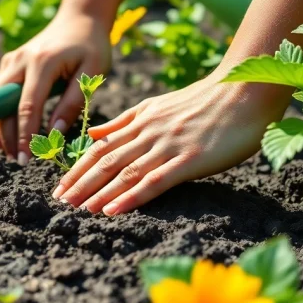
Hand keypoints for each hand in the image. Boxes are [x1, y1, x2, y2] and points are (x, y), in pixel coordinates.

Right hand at [0, 10, 112, 163]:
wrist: (80, 18)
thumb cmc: (91, 46)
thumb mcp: (92, 72)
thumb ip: (73, 103)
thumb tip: (54, 134)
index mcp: (42, 62)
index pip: (27, 106)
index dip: (24, 135)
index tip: (25, 159)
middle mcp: (20, 60)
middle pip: (2, 105)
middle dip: (5, 135)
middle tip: (14, 161)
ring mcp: (11, 60)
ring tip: (7, 152)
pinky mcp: (8, 63)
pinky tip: (5, 135)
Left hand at [51, 71, 292, 214]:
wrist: (244, 91)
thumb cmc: (206, 101)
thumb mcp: (157, 105)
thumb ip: (125, 121)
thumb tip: (92, 134)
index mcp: (140, 119)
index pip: (101, 147)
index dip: (77, 167)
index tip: (59, 186)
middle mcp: (148, 132)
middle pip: (106, 161)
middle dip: (80, 183)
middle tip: (59, 203)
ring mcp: (167, 145)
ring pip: (124, 172)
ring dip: (98, 193)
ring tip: (77, 210)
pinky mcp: (189, 160)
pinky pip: (154, 181)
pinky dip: (130, 197)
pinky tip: (112, 211)